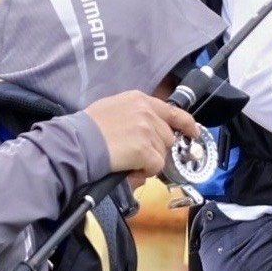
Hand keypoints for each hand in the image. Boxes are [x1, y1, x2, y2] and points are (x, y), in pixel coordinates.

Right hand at [82, 90, 202, 178]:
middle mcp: (146, 112)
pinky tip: (129, 165)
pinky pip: (156, 165)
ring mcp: (146, 130)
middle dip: (157, 149)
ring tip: (128, 158)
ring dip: (149, 160)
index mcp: (139, 99)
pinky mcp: (144, 148)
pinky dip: (145, 170)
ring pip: (163, 153)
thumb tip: (147, 131)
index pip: (172, 111)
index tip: (193, 132)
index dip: (186, 124)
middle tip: (139, 155)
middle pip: (168, 137)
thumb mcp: (112, 109)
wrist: (78, 142)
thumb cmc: (86, 128)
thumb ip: (134, 115)